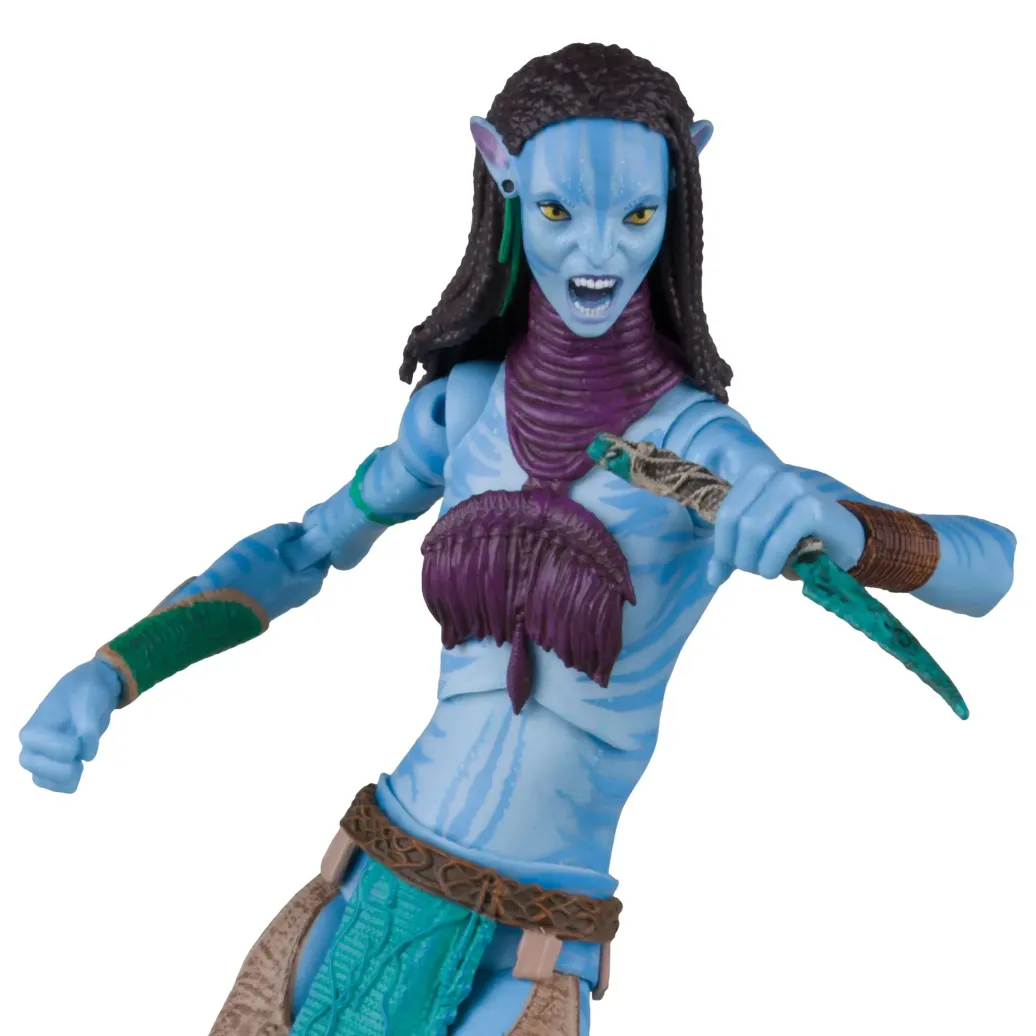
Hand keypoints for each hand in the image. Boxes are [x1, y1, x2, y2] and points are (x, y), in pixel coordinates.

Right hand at [19, 657, 122, 792]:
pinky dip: (65, 784)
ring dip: (61, 778)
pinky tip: (78, 773)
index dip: (55, 748)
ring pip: (40, 778)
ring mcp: (43, 755)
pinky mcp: (55, 764)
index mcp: (37, 723)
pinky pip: (53, 783)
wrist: (92, 693)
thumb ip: (88, 725)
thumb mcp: (90, 700)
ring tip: (80, 767)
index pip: (32, 742)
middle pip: (30, 763)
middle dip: (56, 768)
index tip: (77, 744)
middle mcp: (34, 741)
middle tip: (79, 762)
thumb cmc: (86, 693)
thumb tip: (87, 755)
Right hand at [180, 522, 330, 619]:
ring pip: (289, 574)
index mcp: (310, 583)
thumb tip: (298, 528)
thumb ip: (284, 532)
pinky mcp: (263, 605)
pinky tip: (256, 559)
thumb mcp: (265, 543)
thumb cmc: (245, 573)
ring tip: (267, 543)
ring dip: (282, 558)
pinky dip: (270, 569)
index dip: (316, 539)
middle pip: (306, 565)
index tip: (305, 525)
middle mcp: (300, 596)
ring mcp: (281, 603)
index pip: (323, 557)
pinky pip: (274, 582)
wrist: (212, 610)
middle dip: (298, 548)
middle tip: (283, 532)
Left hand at [706, 464, 865, 586]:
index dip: (722, 546)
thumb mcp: (758, 544)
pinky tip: (780, 571)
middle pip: (737, 523)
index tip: (730, 565)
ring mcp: (794, 488)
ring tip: (767, 571)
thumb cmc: (799, 539)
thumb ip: (732, 554)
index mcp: (756, 476)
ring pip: (753, 530)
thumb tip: (711, 577)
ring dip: (756, 561)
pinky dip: (773, 562)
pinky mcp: (812, 507)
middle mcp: (774, 475)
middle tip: (753, 569)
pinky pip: (778, 540)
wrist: (847, 540)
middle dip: (739, 556)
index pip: (725, 513)